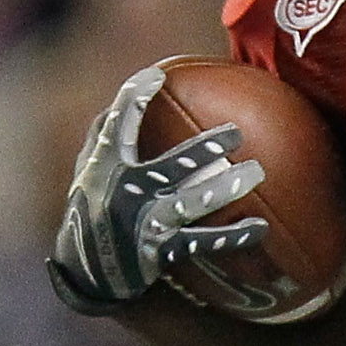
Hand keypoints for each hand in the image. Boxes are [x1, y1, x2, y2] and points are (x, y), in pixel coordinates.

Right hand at [47, 62, 269, 314]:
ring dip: (226, 188)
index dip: (135, 98)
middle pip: (169, 167)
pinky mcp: (158, 250)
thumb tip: (133, 89)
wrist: (85, 268)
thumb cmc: (93, 206)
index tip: (158, 77)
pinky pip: (201, 242)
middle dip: (205, 150)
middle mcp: (124, 193)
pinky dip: (231, 237)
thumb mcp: (88, 170)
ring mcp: (144, 223)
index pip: (117, 125)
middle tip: (237, 133)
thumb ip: (105, 134)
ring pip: (191, 203)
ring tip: (256, 172)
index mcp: (104, 167)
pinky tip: (260, 228)